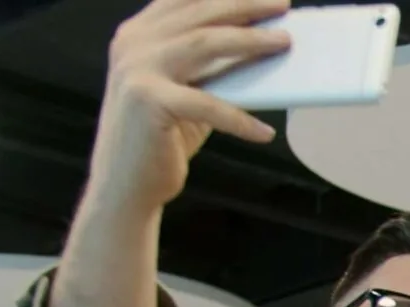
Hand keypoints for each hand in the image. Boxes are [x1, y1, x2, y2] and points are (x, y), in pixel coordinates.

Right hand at [86, 0, 289, 219]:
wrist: (125, 185)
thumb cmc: (159, 138)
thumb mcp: (184, 91)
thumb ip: (208, 67)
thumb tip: (258, 49)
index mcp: (137, 34)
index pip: (184, 0)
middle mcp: (133, 44)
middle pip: (199, 13)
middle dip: (244, 5)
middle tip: (282, 4)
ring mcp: (136, 70)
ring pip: (205, 43)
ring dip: (250, 41)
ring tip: (283, 44)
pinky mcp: (148, 102)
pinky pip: (209, 104)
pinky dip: (241, 120)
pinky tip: (265, 132)